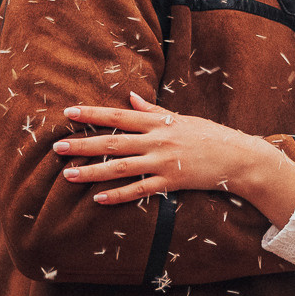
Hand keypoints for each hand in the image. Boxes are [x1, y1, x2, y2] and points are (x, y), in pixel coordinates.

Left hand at [53, 93, 294, 224]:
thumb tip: (130, 97)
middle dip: (82, 144)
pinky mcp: (171, 182)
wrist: (238, 157)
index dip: (92, 114)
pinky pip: (139, 190)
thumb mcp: (181, 117)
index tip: (68, 112)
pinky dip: (118, 195)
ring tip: (68, 174)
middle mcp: (157, 140)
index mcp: (158, 121)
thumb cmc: (209, 135)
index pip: (118, 116)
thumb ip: (153, 110)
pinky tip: (99, 198)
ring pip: (120, 167)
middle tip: (56, 147)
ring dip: (92, 172)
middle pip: (112, 142)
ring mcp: (163, 162)